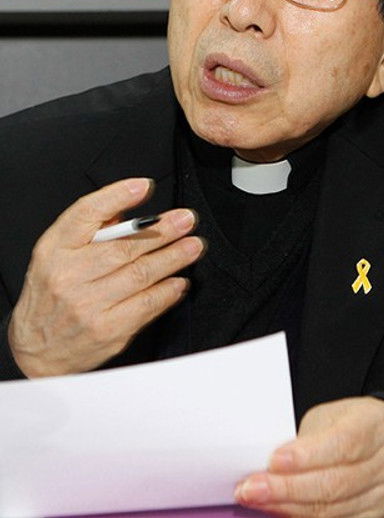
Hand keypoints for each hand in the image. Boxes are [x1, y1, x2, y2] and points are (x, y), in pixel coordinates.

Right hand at [9, 178, 203, 376]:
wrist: (37, 349)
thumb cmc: (51, 295)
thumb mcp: (57, 255)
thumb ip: (90, 229)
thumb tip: (129, 209)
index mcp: (55, 250)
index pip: (86, 213)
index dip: (118, 195)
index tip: (144, 186)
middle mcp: (69, 276)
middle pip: (124, 246)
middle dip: (162, 230)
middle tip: (186, 220)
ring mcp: (88, 305)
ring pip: (141, 274)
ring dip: (173, 257)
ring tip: (193, 245)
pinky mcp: (108, 330)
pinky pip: (146, 304)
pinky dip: (168, 291)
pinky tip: (179, 280)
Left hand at [235, 396, 383, 516]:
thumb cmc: (352, 422)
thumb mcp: (331, 416)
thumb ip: (307, 441)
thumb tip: (270, 466)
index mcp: (374, 425)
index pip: (341, 444)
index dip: (306, 456)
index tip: (273, 462)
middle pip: (334, 483)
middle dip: (287, 489)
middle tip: (252, 488)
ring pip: (334, 509)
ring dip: (290, 508)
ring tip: (259, 500)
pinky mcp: (378, 515)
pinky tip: (284, 513)